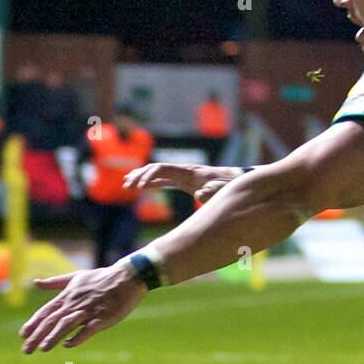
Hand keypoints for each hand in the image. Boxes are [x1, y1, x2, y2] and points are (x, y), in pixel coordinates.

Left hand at [19, 262, 147, 352]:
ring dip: (54, 336)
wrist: (127, 277)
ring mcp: (88, 311)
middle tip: (26, 349)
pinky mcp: (102, 318)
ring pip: (67, 324)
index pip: (46, 312)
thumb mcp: (75, 277)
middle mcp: (75, 304)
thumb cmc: (101, 278)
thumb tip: (35, 282)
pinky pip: (88, 329)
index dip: (33, 324)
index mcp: (67, 296)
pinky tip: (68, 345)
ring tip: (43, 349)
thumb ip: (54, 283)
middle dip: (38, 335)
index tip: (22, 335)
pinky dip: (77, 337)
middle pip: (52, 321)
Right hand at [123, 163, 242, 202]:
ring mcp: (183, 175)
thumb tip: (200, 195)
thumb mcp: (222, 191)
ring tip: (126, 185)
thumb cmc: (229, 187)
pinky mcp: (185, 181)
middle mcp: (184, 170)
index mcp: (189, 172)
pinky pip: (164, 179)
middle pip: (156, 168)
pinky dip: (151, 182)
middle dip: (139, 176)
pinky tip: (140, 187)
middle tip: (126, 186)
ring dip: (141, 178)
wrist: (237, 181)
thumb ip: (212, 192)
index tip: (140, 187)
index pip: (163, 168)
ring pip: (157, 173)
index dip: (149, 176)